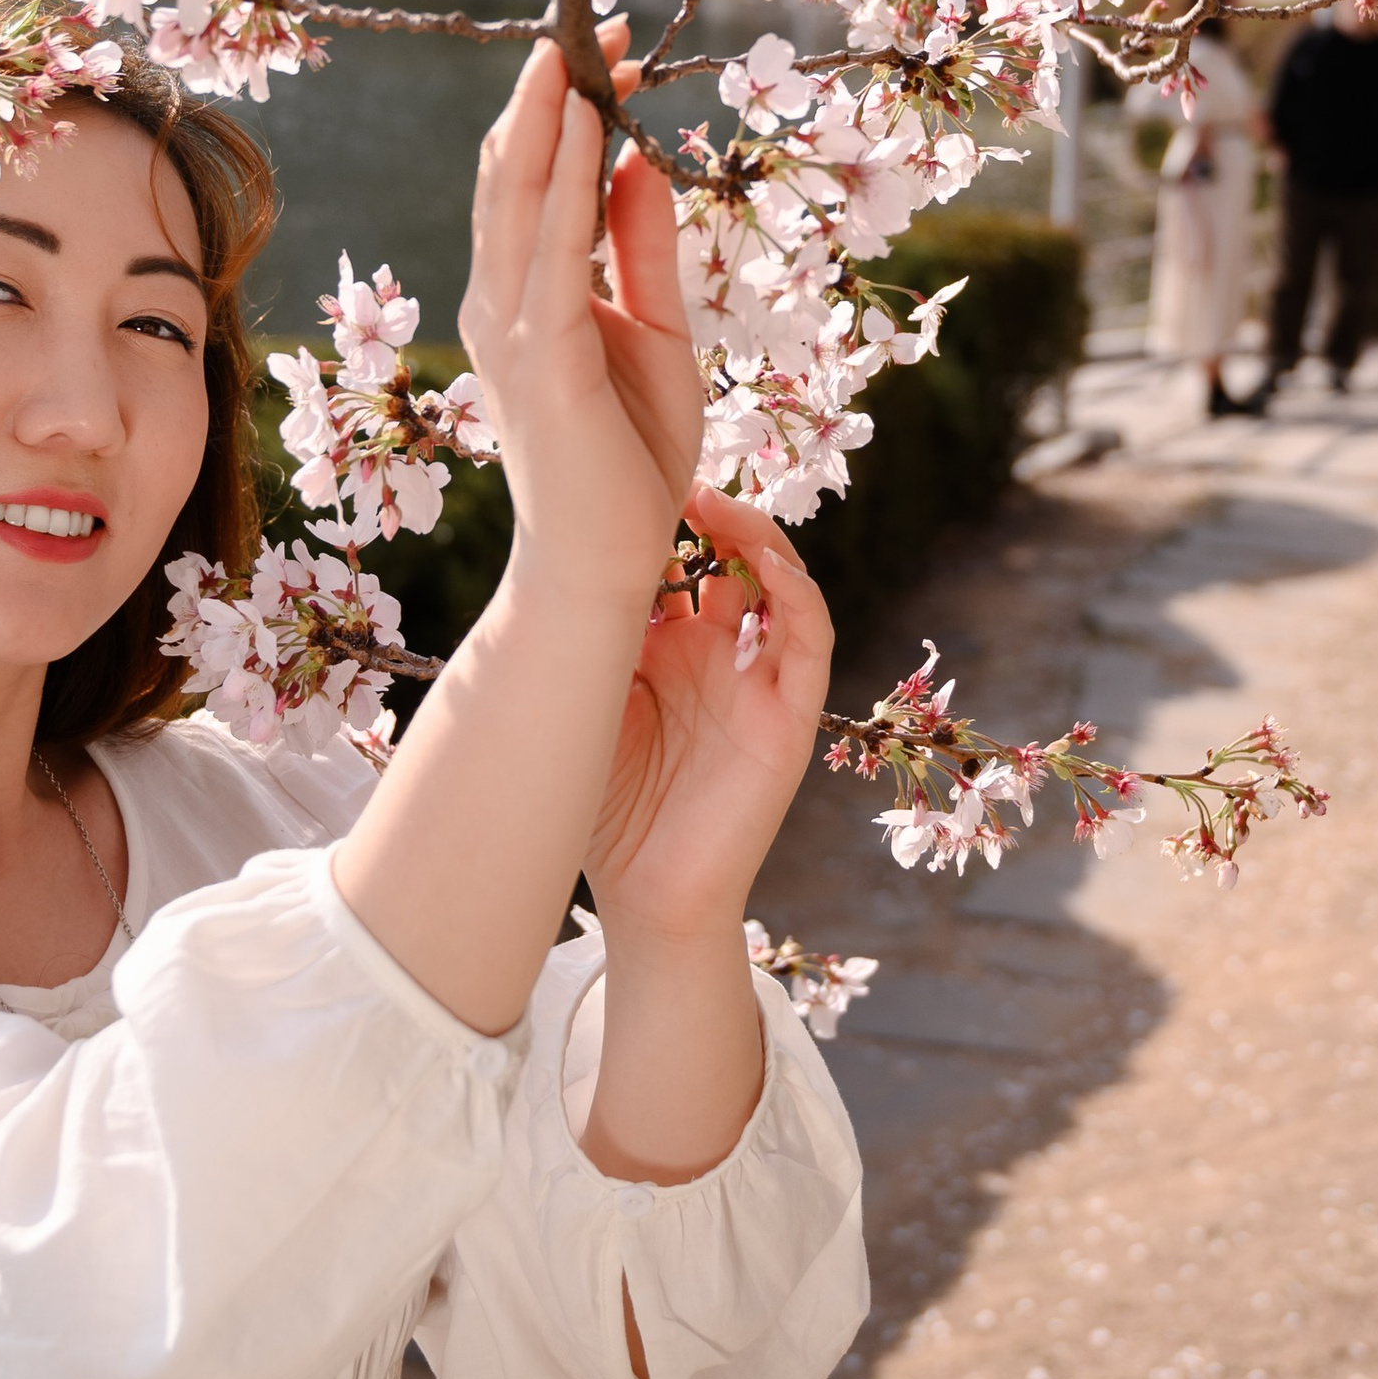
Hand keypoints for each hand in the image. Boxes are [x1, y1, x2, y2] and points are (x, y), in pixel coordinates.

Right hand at [459, 22, 703, 611]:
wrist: (607, 564)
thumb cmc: (630, 460)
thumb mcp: (654, 331)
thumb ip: (642, 249)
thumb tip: (642, 163)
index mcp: (523, 299)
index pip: (533, 186)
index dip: (565, 116)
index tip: (610, 55)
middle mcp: (499, 305)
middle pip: (514, 178)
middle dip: (551, 98)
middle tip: (589, 24)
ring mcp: (510, 330)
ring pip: (519, 203)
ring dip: (547, 123)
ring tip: (571, 52)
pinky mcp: (538, 358)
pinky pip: (549, 253)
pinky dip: (562, 187)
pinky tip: (582, 134)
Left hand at [584, 480, 833, 950]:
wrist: (643, 898)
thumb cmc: (604, 808)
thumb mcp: (588, 702)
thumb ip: (594, 637)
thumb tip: (567, 557)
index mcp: (668, 648)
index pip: (682, 561)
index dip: (666, 520)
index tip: (629, 480)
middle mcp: (718, 655)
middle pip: (735, 559)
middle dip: (715, 515)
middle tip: (678, 483)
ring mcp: (758, 683)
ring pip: (782, 586)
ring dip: (760, 540)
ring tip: (720, 509)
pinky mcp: (789, 718)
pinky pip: (811, 643)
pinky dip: (799, 597)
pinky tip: (771, 567)